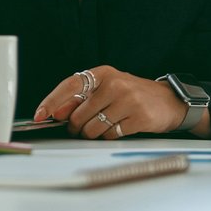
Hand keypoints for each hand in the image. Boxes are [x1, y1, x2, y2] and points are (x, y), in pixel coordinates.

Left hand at [35, 65, 188, 138]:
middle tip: (80, 128)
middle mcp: (115, 84)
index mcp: (103, 74)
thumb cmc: (133, 95)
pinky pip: (111, 135)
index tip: (40, 114)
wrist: (170, 101)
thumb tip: (56, 113)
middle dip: (75, 127)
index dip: (51, 101)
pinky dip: (110, 136)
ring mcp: (128, 100)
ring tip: (102, 128)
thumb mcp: (107, 89)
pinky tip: (119, 128)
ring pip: (92, 128)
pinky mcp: (139, 117)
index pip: (69, 86)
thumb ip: (81, 98)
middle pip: (78, 115)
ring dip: (91, 134)